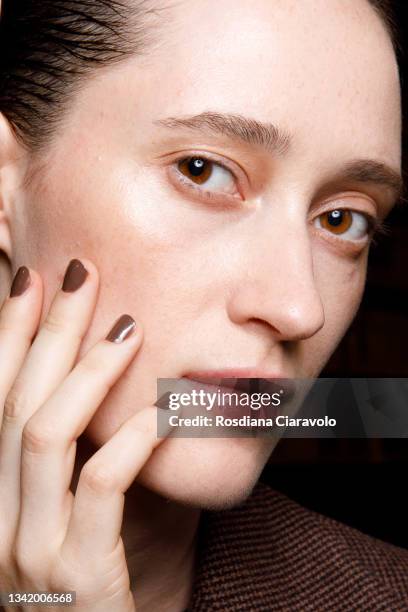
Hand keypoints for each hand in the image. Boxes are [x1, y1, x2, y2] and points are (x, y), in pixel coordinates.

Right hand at [0, 259, 168, 610]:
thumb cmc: (89, 583)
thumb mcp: (65, 518)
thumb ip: (69, 461)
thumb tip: (95, 384)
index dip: (6, 335)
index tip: (32, 280)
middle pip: (16, 402)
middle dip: (47, 330)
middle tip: (80, 273)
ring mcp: (31, 550)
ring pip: (47, 433)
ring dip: (87, 371)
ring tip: (128, 327)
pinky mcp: (79, 575)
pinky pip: (99, 486)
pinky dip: (130, 438)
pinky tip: (162, 409)